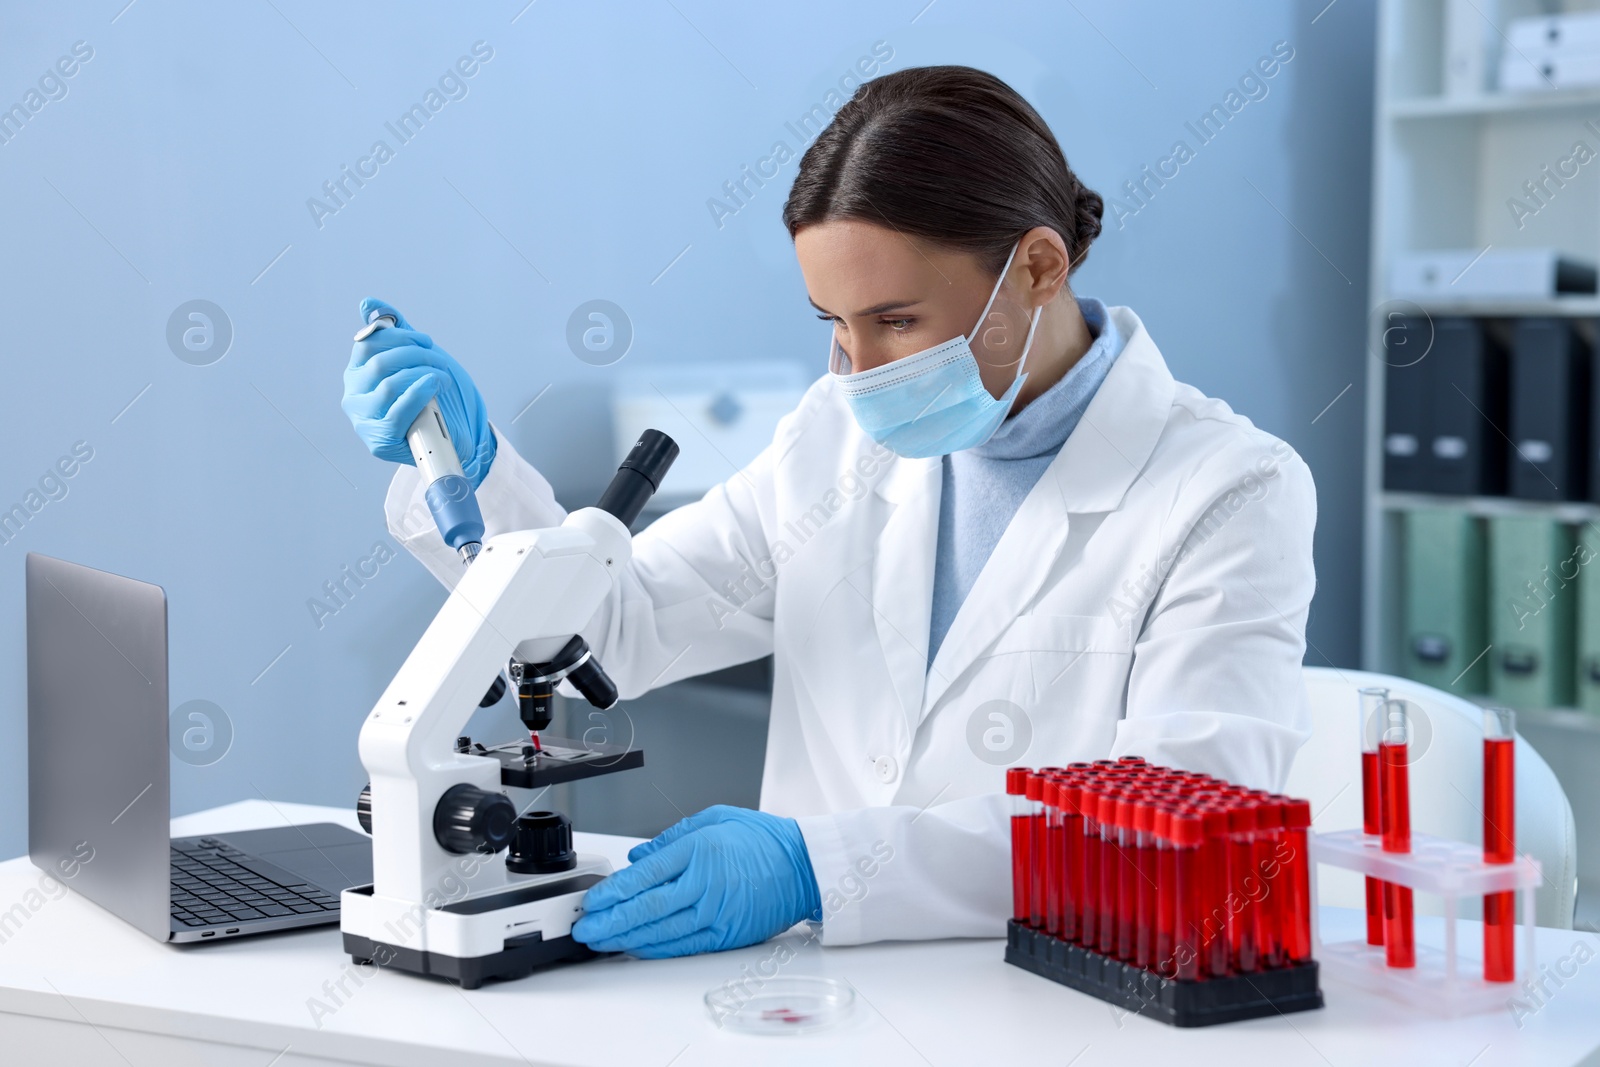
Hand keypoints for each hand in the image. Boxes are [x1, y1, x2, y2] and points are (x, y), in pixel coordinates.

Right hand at [341, 297, 496, 487]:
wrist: (454, 435)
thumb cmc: (432, 396)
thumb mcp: (416, 358)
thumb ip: (394, 331)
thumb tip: (368, 302)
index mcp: (358, 374)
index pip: (368, 344)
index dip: (400, 338)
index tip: (426, 341)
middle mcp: (354, 396)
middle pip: (379, 363)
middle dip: (415, 356)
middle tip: (438, 360)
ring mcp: (364, 421)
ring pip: (388, 386)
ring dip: (422, 375)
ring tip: (442, 376)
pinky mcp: (378, 442)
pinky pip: (397, 412)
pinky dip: (419, 394)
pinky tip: (433, 386)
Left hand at [572, 806, 821, 957]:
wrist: (806, 865)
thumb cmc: (764, 839)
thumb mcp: (715, 818)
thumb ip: (671, 838)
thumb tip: (638, 858)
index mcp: (699, 851)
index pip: (644, 877)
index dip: (612, 893)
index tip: (592, 902)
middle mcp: (705, 884)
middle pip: (646, 909)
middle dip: (609, 921)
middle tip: (585, 929)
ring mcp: (716, 913)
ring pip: (660, 932)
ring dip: (626, 939)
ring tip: (602, 941)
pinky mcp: (727, 934)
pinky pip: (683, 945)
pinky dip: (656, 949)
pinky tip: (636, 948)